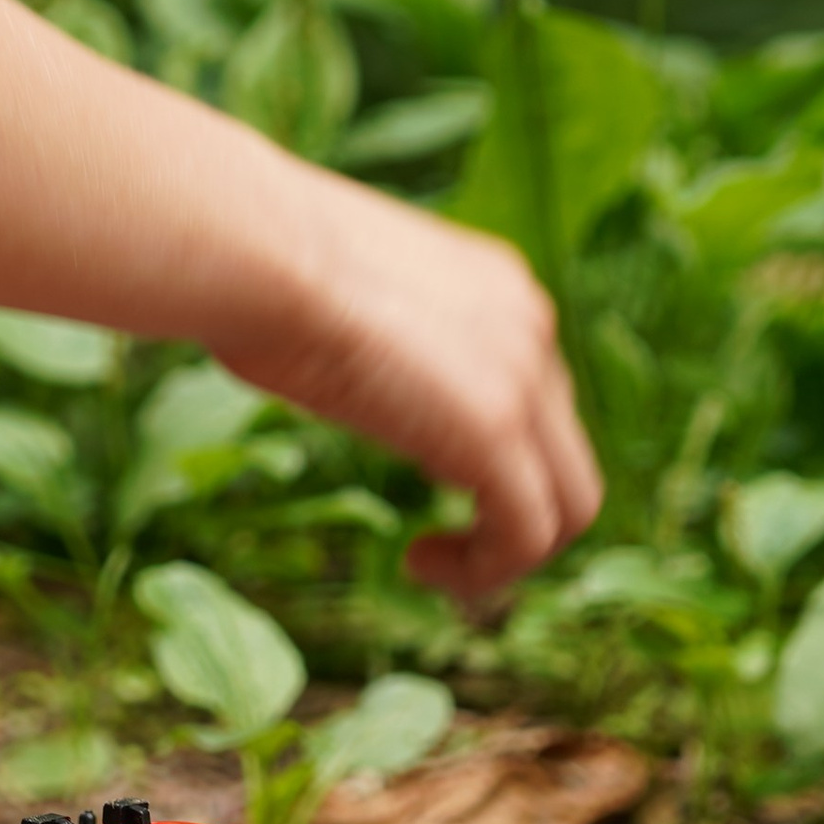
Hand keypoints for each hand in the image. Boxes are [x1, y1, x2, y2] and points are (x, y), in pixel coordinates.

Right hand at [215, 182, 602, 597]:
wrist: (253, 251)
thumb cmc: (254, 264)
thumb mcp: (331, 296)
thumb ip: (361, 328)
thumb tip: (315, 353)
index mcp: (496, 287)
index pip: (534, 391)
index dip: (490, 453)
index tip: (423, 478)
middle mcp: (530, 326)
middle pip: (564, 450)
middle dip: (509, 508)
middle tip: (438, 539)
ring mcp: (524, 379)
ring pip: (569, 501)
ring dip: (505, 551)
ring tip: (431, 565)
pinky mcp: (497, 433)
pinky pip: (529, 534)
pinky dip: (485, 572)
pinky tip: (417, 564)